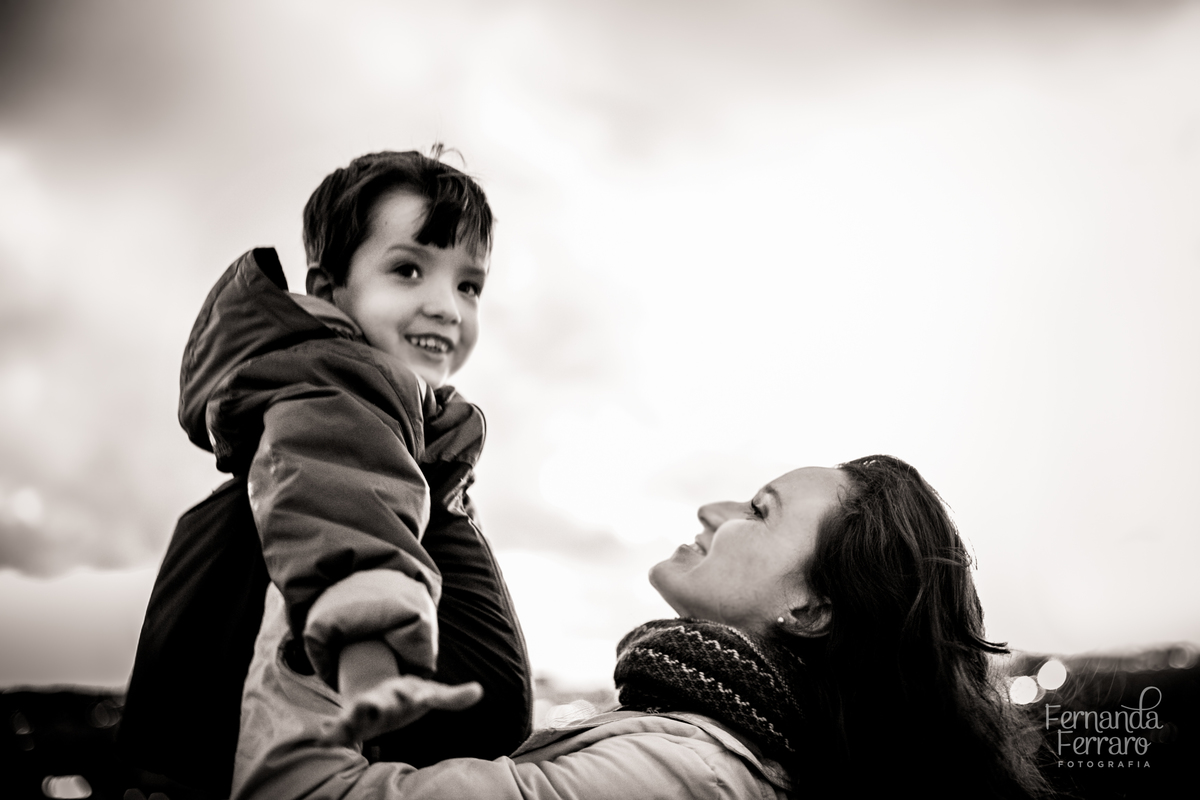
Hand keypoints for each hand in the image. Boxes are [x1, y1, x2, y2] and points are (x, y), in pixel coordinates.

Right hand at [318, 676, 482, 746]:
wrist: (373, 690)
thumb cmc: (407, 697)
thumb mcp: (429, 695)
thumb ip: (452, 697)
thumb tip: (479, 691)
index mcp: (402, 694)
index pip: (411, 693)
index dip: (416, 694)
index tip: (419, 696)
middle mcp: (381, 700)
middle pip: (379, 702)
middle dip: (375, 703)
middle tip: (371, 704)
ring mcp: (364, 711)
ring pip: (355, 714)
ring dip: (350, 718)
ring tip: (341, 723)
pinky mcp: (350, 723)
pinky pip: (338, 730)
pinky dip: (330, 734)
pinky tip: (322, 740)